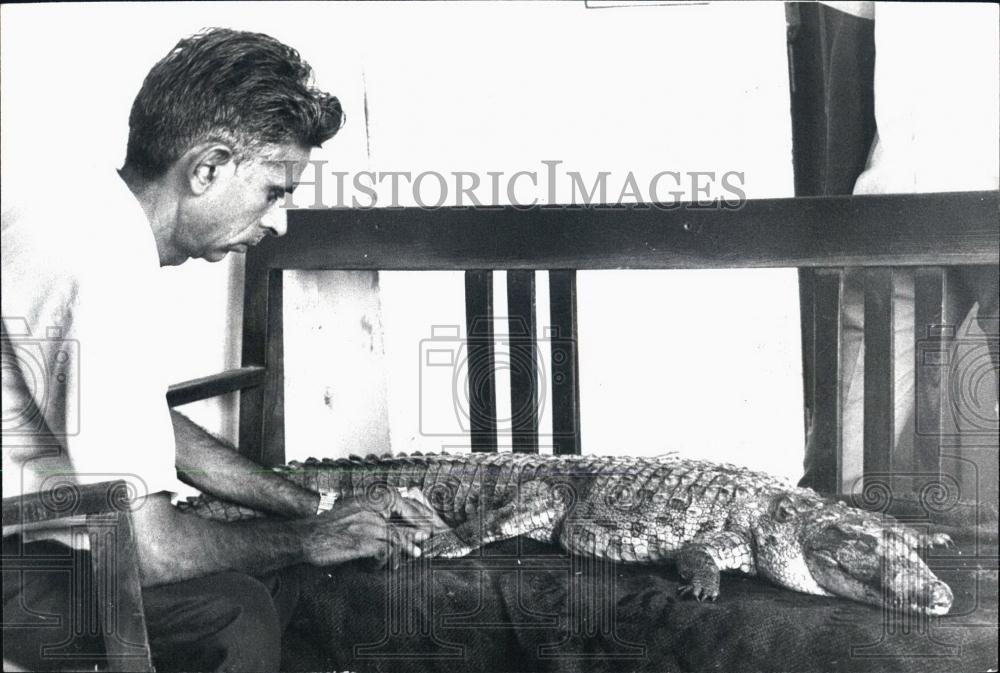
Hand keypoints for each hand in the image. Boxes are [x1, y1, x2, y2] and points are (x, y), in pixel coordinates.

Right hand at [299, 495, 435, 568]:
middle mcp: (368, 509)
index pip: (398, 500)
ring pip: (395, 535)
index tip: (425, 519)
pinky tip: (389, 563)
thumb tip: (390, 517)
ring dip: (406, 546)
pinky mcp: (361, 542)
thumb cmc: (328, 526)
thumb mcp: (351, 509)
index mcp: (366, 499)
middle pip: (400, 518)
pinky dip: (388, 558)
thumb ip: (370, 510)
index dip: (415, 510)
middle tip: (428, 535)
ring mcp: (365, 525)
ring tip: (416, 553)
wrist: (307, 537)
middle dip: (416, 528)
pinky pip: (384, 550)